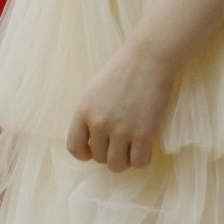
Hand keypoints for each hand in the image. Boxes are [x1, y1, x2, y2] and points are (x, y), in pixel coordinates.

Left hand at [65, 42, 177, 171]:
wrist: (149, 57)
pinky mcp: (144, 134)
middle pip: (98, 158)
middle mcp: (99, 123)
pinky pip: (139, 162)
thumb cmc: (123, 69)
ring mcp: (121, 130)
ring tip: (132, 147)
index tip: (95, 149)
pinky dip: (141, 159)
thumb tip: (92, 140)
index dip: (85, 154)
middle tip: (120, 141)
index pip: (74, 147)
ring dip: (124, 160)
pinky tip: (145, 146)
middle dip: (109, 153)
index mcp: (83, 110)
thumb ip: (90, 114)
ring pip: (116, 165)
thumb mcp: (94, 90)